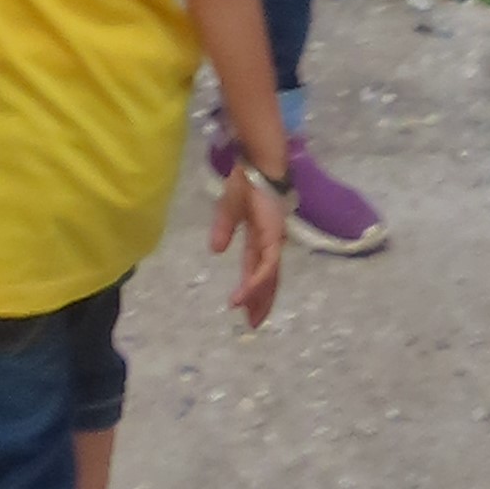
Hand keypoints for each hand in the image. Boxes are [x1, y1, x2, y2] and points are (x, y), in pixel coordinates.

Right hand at [209, 155, 288, 328]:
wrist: (257, 164)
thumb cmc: (246, 181)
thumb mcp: (228, 209)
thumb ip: (223, 229)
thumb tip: (216, 251)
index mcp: (260, 237)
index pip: (257, 269)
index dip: (252, 289)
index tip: (241, 307)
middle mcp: (270, 242)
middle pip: (267, 279)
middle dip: (260, 302)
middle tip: (253, 324)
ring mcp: (273, 240)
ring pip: (268, 277)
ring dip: (258, 296)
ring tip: (249, 315)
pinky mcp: (273, 236)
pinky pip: (266, 265)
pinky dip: (257, 281)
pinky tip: (246, 292)